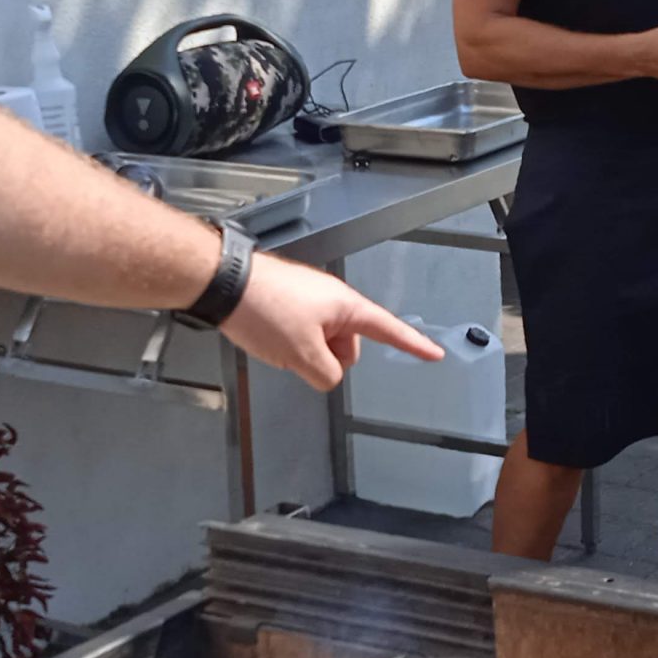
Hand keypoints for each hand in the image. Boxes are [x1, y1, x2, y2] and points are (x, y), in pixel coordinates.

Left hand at [220, 253, 444, 391]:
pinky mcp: (288, 301)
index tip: (434, 353)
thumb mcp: (301, 353)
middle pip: (348, 344)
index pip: (388, 329)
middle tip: (299, 356)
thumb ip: (326, 373)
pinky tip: (268, 338)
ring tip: (277, 344)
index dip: (413, 344)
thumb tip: (328, 375)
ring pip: (321, 342)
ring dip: (306, 352)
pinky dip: (290, 341)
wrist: (223, 282)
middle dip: (329, 359)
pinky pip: (301, 331)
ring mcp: (310, 299)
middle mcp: (332, 299)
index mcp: (346, 306)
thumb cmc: (263, 308)